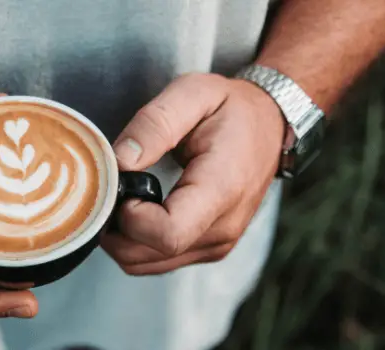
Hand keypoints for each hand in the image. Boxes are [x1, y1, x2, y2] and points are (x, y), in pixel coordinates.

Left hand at [101, 73, 284, 274]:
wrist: (270, 124)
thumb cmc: (231, 107)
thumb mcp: (193, 93)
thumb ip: (154, 124)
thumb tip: (120, 161)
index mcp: (221, 189)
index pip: (167, 235)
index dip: (130, 217)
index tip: (124, 185)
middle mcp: (223, 227)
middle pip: (149, 254)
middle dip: (116, 227)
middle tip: (114, 187)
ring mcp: (217, 244)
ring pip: (147, 264)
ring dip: (122, 237)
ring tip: (124, 195)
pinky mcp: (210, 248)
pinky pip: (158, 261)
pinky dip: (136, 242)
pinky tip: (138, 209)